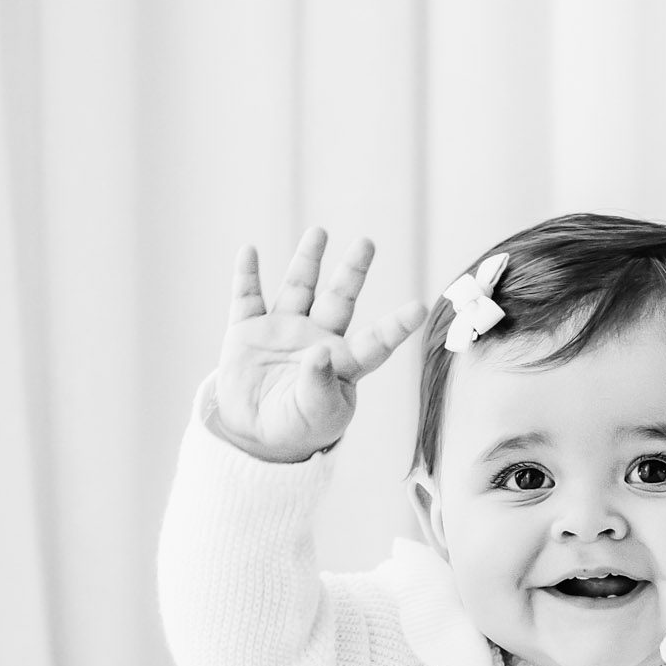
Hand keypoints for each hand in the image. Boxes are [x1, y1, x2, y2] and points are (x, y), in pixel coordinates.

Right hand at [214, 228, 429, 462]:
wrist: (253, 433)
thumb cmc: (297, 426)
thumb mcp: (316, 415)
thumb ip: (320, 386)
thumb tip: (319, 353)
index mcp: (344, 363)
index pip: (375, 342)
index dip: (396, 326)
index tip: (419, 308)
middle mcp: (318, 338)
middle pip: (339, 299)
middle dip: (352, 272)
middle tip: (367, 243)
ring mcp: (283, 330)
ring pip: (298, 288)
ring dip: (307, 261)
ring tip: (319, 232)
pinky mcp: (248, 331)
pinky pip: (247, 298)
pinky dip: (247, 275)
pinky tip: (249, 251)